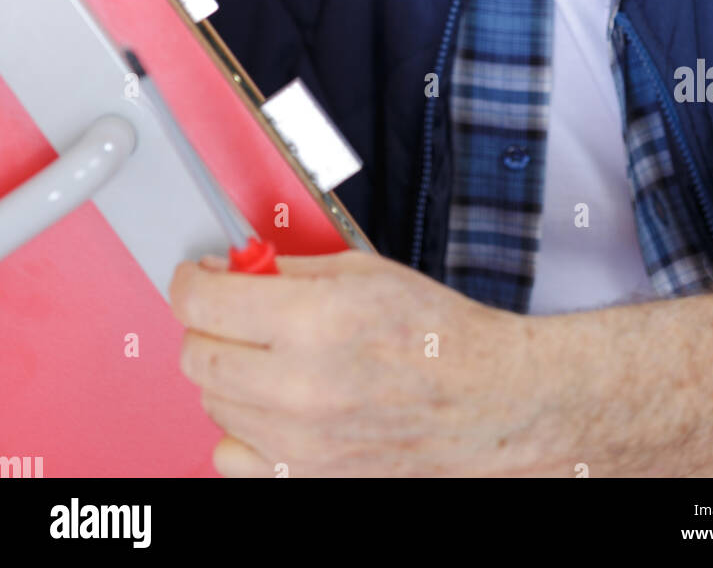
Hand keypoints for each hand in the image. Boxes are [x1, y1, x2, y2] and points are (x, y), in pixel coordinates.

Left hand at [169, 248, 556, 477]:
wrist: (487, 401)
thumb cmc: (436, 336)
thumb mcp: (363, 272)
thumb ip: (289, 271)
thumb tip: (236, 269)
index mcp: (315, 322)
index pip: (203, 302)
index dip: (191, 280)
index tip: (198, 276)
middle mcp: (299, 387)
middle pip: (196, 355)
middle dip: (206, 323)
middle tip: (233, 309)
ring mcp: (299, 442)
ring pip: (211, 404)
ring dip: (225, 372)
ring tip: (266, 354)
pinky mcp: (304, 477)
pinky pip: (229, 454)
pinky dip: (239, 427)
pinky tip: (270, 403)